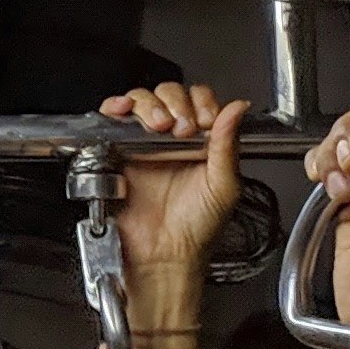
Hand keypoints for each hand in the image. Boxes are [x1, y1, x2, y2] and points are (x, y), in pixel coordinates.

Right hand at [98, 80, 248, 301]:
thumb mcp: (224, 186)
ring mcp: (144, 144)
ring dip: (150, 104)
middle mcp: (171, 140)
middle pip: (170, 93)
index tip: (204, 122)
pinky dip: (116, 106)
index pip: (200, 101)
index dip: (202, 103)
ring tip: (158, 125)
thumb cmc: (196, 229)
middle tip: (182, 128)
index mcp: (201, 143)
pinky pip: (112, 117)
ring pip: (143, 100)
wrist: (165, 255)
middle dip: (176, 103)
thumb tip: (237, 109)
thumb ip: (229, 145)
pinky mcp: (118, 151)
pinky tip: (125, 111)